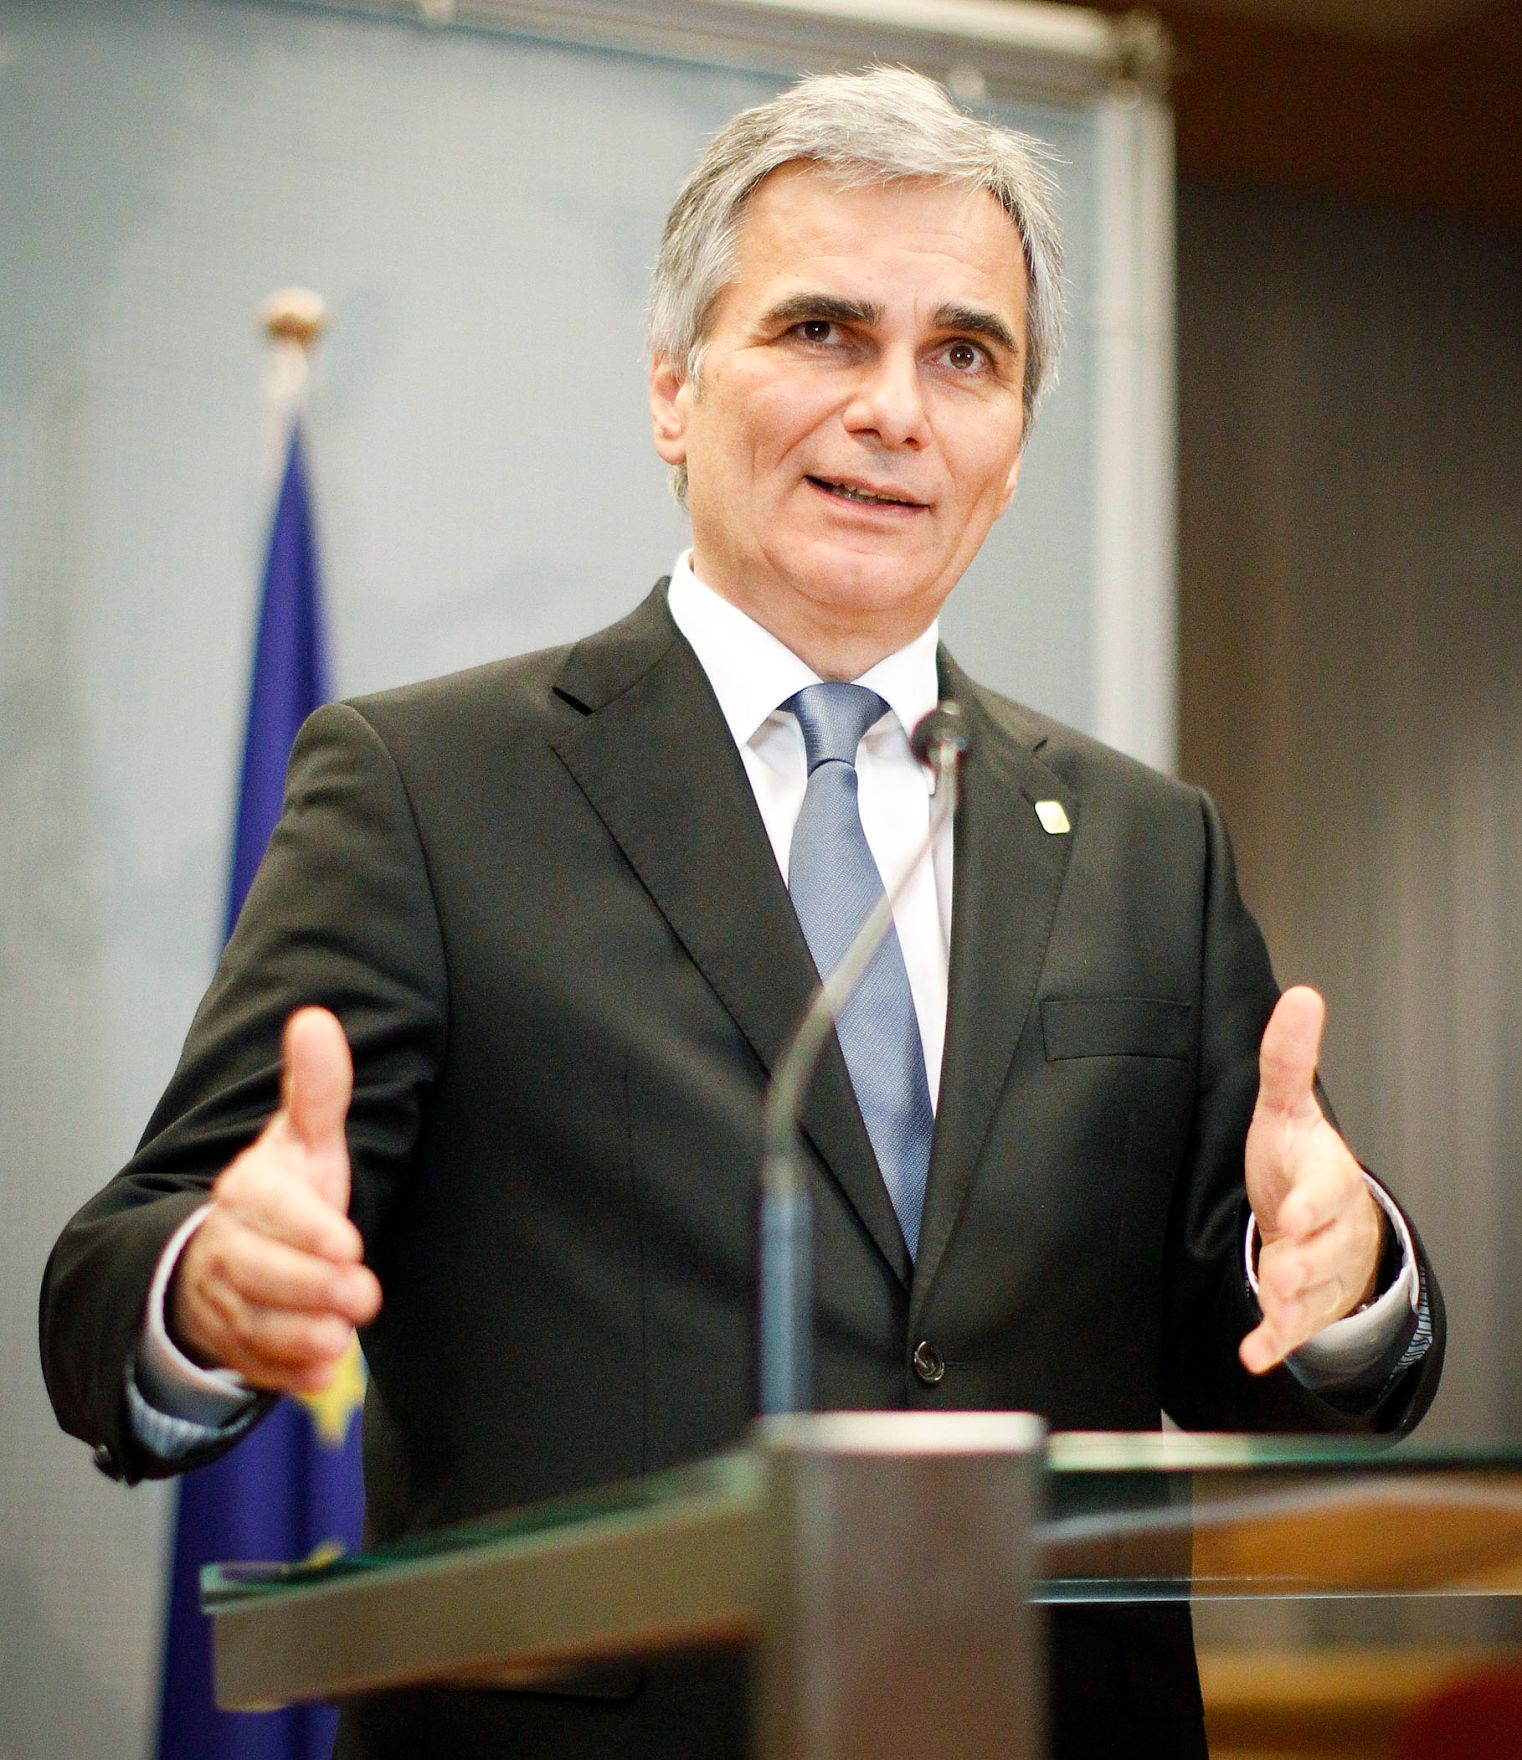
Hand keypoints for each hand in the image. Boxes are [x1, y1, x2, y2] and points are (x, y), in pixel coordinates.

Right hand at [169, 1007, 381, 1393]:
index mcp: (245, 1191)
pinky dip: (285, 1375)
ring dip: (298, 1335)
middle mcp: (224, 1245)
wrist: (232, 1251)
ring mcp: (222, 1299)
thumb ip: (317, 1089)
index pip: (268, 1208)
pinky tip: (320, 1374)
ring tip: (340, 1338)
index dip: (306, 1229)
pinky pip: (251, 1367)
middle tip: (365, 1295)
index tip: (350, 1244)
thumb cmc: (286, 1189)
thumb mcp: (304, 1139)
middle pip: (256, 1273)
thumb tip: (315, 1018)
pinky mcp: (232, 1345)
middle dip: (311, 1287)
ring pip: (251, 1324)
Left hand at [1238, 986, 1383, 1375]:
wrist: (1320, 1221)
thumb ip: (1288, 1059)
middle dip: (1303, 1258)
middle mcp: (1329, 1228)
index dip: (1311, 1202)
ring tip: (1269, 1306)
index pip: (1324, 1189)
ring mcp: (1319, 1271)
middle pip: (1323, 1247)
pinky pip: (1294, 1328)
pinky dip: (1274, 1342)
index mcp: (1325, 1178)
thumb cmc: (1299, 1162)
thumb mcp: (1287, 1109)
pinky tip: (1253, 1354)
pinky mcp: (1302, 1305)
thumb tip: (1301, 995)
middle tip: (1280, 1263)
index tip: (1294, 1211)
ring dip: (1290, 1301)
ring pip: (1313, 1290)